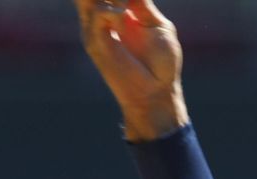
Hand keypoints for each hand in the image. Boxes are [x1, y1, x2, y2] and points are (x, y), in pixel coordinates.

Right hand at [74, 0, 188, 140]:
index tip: (132, 2)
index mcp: (120, 9)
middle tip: (128, 3)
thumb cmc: (162, 63)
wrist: (156, 92)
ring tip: (125, 6)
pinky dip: (113, 11)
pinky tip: (123, 18)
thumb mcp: (159, 26)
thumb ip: (143, 4)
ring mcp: (96, 27)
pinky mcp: (94, 41)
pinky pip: (98, 14)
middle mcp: (104, 15)